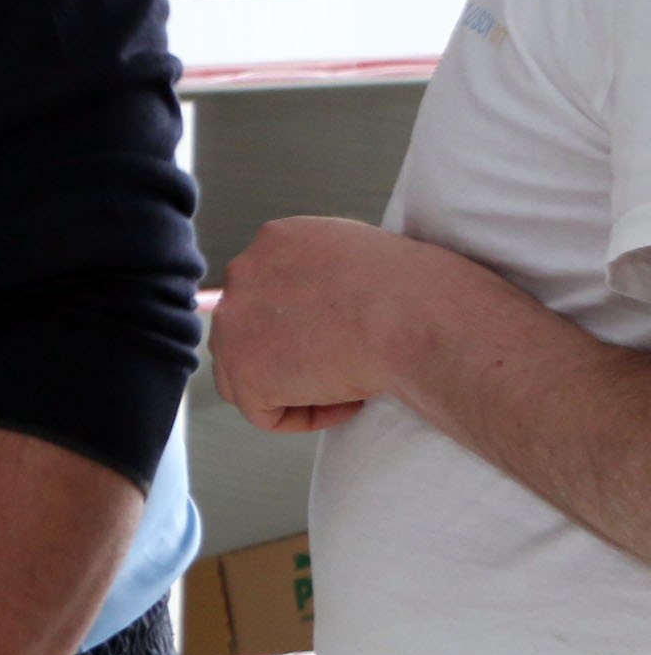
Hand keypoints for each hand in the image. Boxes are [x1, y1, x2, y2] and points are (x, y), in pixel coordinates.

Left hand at [210, 214, 443, 433]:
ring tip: (346, 386)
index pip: (268, 290)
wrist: (416, 317)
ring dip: (292, 386)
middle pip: (249, 329)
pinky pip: (264, 412)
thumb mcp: (365, 255)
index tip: (344, 336)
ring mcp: (234, 323)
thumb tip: (327, 306)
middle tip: (340, 365)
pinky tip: (348, 402)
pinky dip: (304, 415)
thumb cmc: (420, 290)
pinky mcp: (244, 371)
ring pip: (245, 371)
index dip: (304, 322)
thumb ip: (329, 274)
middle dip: (288, 354)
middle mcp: (244, 272)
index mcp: (278, 239)